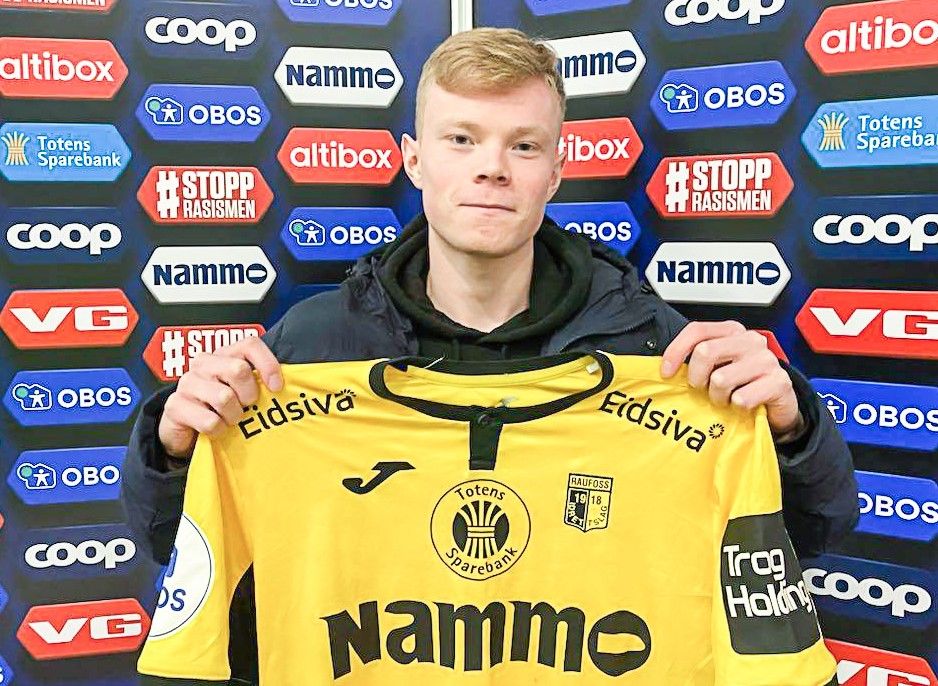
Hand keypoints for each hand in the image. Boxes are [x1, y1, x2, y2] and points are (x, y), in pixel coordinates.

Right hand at [158, 337, 282, 460]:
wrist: (188, 432)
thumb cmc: (221, 409)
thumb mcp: (244, 392)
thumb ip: (260, 382)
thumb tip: (283, 385)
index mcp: (223, 354)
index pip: (249, 345)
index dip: (267, 364)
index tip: (276, 387)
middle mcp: (203, 364)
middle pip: (238, 370)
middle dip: (249, 395)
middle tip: (246, 406)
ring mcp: (187, 383)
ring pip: (224, 397)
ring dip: (233, 416)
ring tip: (229, 419)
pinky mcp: (175, 405)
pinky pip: (209, 421)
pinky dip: (218, 430)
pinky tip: (215, 429)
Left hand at [660, 321, 802, 439]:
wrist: (777, 404)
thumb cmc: (743, 384)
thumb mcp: (717, 367)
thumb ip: (695, 361)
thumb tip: (665, 369)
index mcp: (732, 331)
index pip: (697, 330)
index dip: (676, 351)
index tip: (666, 372)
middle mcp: (750, 341)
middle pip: (706, 352)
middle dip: (697, 377)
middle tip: (703, 389)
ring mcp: (767, 360)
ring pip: (721, 379)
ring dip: (718, 397)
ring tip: (726, 398)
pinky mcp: (779, 382)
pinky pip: (742, 398)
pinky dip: (736, 406)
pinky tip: (742, 404)